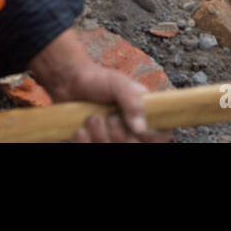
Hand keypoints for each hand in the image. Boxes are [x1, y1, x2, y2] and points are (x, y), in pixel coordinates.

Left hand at [46, 62, 170, 142]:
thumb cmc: (98, 80)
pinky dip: (85, 142)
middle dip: (118, 134)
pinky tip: (80, 129)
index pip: (161, 136)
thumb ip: (132, 101)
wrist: (70, 82)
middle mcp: (132, 130)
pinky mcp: (94, 144)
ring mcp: (112, 140)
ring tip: (92, 118)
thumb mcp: (118, 83)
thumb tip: (141, 128)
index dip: (151, 137)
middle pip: (133, 146)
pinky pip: (91, 151)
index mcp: (145, 115)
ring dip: (99, 135)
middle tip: (109, 117)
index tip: (136, 128)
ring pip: (112, 151)